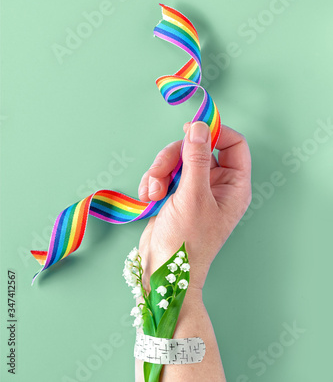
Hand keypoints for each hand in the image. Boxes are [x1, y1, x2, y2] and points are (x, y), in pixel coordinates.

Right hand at [137, 121, 251, 290]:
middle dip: (174, 158)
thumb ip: (197, 159)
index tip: (191, 128)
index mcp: (234, 185)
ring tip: (153, 193)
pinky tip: (148, 198)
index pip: (234, 144)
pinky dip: (153, 181)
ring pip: (177, 158)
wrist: (161, 270)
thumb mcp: (193, 196)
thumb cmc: (187, 241)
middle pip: (198, 147)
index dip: (215, 132)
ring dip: (159, 172)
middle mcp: (217, 184)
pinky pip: (164, 172)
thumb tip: (199, 126)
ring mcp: (195, 187)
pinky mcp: (175, 192)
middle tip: (160, 173)